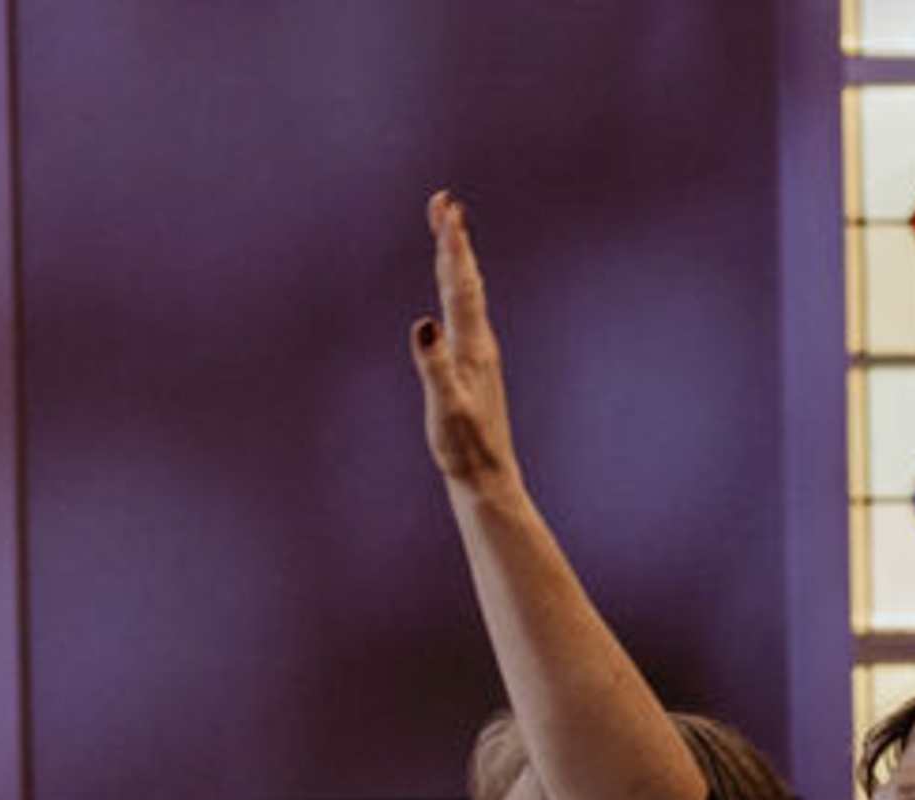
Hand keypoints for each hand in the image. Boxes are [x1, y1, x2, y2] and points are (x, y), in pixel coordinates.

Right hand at [411, 190, 521, 494]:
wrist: (489, 480)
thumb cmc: (464, 449)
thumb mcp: (445, 408)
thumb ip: (434, 365)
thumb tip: (425, 322)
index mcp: (471, 347)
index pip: (460, 285)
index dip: (452, 246)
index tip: (447, 208)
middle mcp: (480, 344)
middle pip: (466, 281)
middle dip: (454, 241)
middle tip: (444, 203)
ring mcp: (480, 355)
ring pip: (469, 296)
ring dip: (457, 262)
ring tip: (449, 235)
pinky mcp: (476, 369)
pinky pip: (466, 316)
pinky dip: (458, 291)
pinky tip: (455, 295)